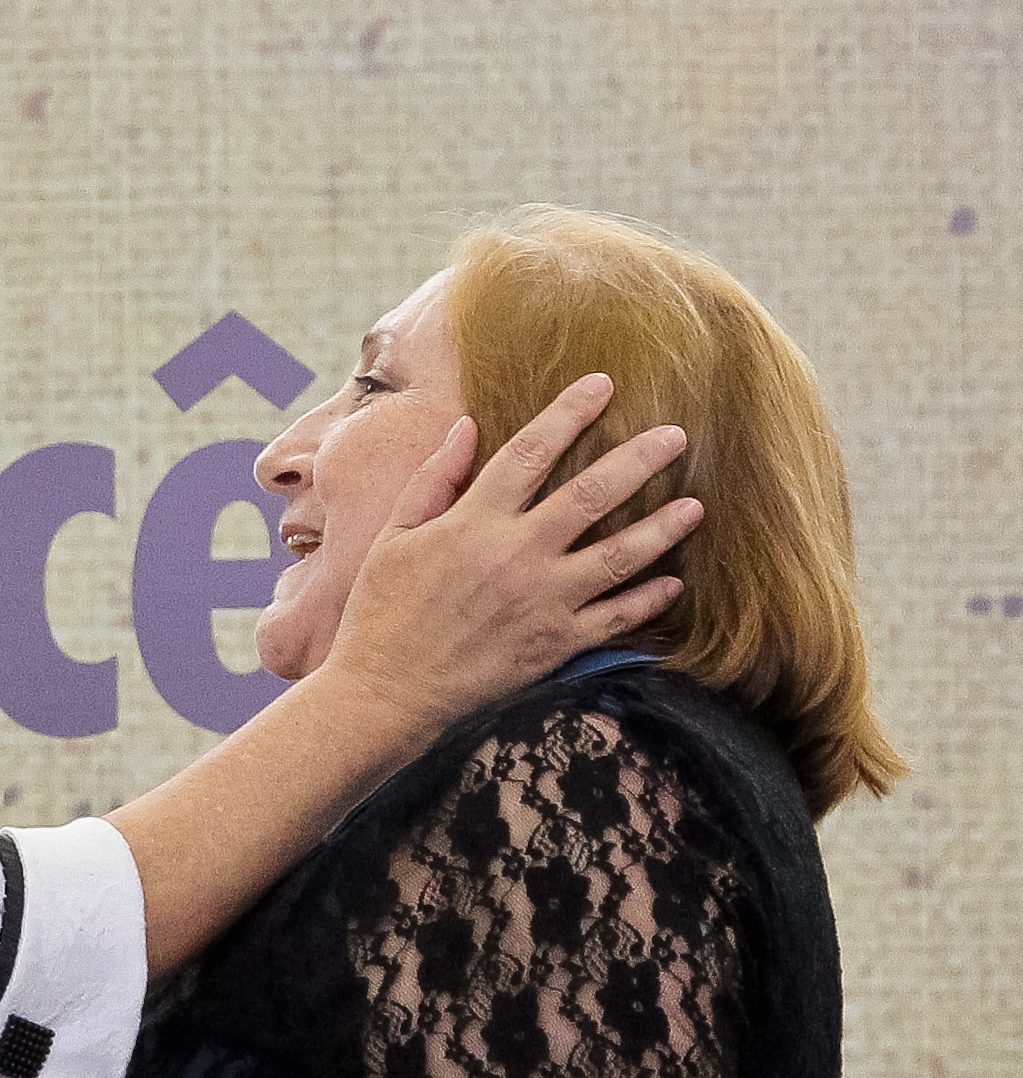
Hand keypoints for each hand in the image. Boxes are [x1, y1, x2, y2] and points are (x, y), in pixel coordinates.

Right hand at [322, 371, 701, 729]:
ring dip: (663, 528)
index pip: (530, 451)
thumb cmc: (381, 613)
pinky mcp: (556, 643)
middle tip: (676, 435)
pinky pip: (616, 617)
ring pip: (620, 555)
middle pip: (592, 495)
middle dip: (640, 460)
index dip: (569, 413)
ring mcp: (543, 601)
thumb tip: (466, 427)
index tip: (602, 384)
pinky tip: (673, 583)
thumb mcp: (394, 538)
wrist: (385, 692)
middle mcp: (517, 555)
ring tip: (697, 507)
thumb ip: (434, 480)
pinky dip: (648, 600)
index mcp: (473, 522)